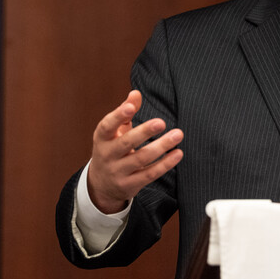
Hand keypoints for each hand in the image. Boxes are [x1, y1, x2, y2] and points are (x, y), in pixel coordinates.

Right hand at [87, 90, 183, 213]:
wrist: (101, 185)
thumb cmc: (112, 149)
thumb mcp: (114, 131)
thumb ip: (125, 112)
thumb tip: (136, 93)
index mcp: (102, 138)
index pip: (107, 126)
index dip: (118, 116)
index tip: (131, 107)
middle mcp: (107, 155)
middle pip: (126, 143)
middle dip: (144, 132)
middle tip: (161, 122)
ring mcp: (117, 172)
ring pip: (141, 159)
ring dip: (161, 146)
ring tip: (178, 134)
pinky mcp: (129, 185)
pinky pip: (150, 174)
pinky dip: (165, 164)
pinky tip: (178, 153)